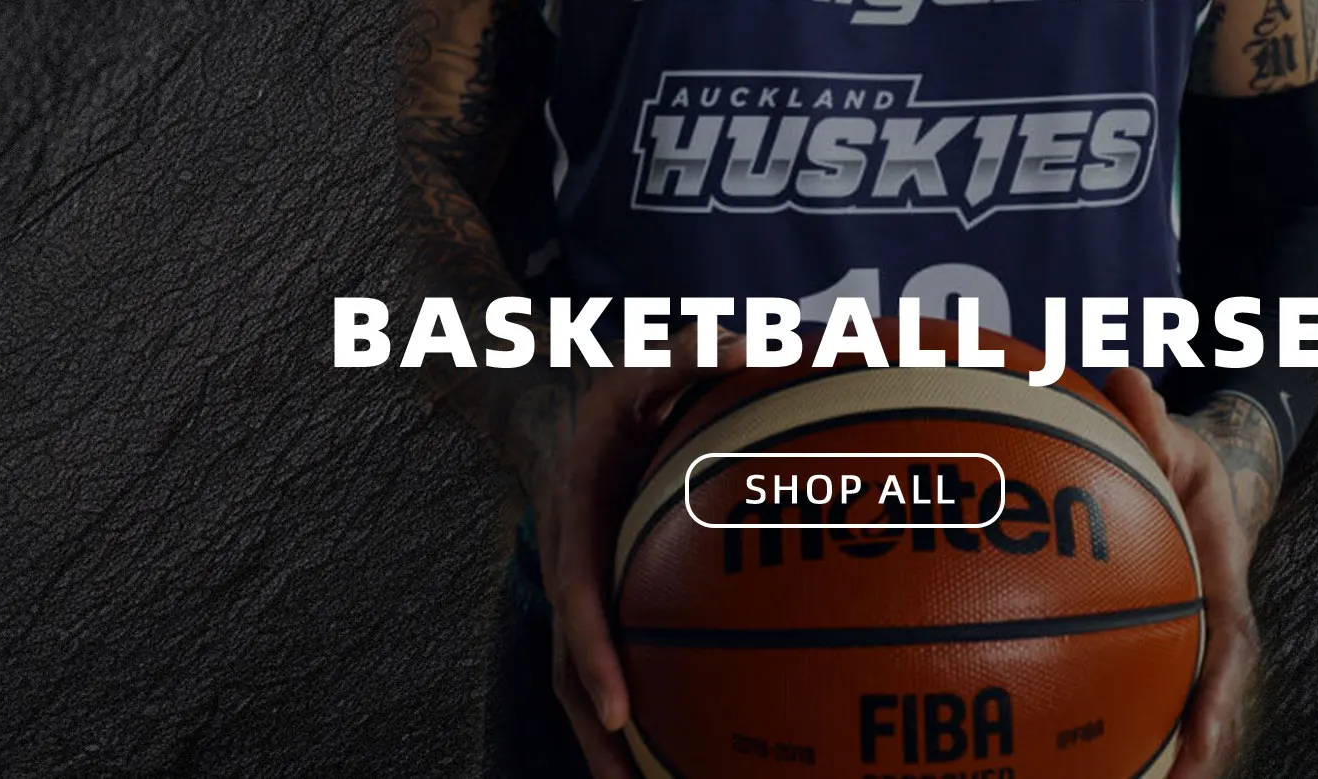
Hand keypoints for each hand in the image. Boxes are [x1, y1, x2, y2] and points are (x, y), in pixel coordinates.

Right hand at [520, 326, 742, 778]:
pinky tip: (671, 756)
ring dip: (606, 740)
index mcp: (575, 513)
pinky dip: (630, 714)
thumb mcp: (651, 360)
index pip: (577, 594)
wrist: (564, 408)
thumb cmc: (622, 392)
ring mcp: (577, 590)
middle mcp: (566, 563)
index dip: (594, 653)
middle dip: (595, 726)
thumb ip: (696, 352)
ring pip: (580, 678)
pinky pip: (608, 665)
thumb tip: (754, 346)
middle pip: (568, 661)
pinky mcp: (598, 605)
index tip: (620, 707)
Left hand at [1103, 369, 1265, 778]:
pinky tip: (1056, 750)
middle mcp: (1208, 627)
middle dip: (1193, 750)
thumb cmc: (1184, 463)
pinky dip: (1103, 718)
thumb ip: (1153, 420)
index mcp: (1225, 585)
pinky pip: (1128, 685)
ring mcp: (1182, 641)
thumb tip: (1122, 379)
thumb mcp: (1179, 438)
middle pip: (1206, 702)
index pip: (1230, 649)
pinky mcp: (1152, 644)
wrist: (1198, 482)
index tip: (1202, 738)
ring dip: (1150, 747)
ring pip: (1169, 704)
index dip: (1218, 699)